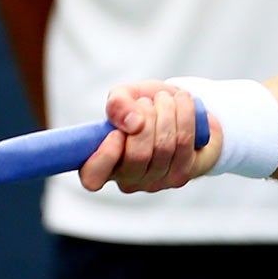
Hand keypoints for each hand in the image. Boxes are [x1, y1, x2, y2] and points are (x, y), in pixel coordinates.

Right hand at [78, 82, 221, 192]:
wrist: (181, 113)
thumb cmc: (145, 108)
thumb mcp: (126, 96)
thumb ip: (118, 103)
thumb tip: (131, 122)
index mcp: (103, 163)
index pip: (93, 177)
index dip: (104, 156)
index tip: (116, 132)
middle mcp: (126, 179)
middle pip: (138, 155)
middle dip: (147, 117)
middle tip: (147, 102)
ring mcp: (154, 182)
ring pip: (164, 147)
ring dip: (167, 111)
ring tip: (164, 99)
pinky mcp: (179, 177)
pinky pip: (184, 142)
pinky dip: (185, 114)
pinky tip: (181, 102)